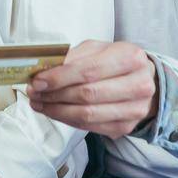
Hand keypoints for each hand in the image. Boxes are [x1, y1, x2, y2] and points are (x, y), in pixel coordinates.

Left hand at [26, 39, 157, 137]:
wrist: (144, 81)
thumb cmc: (116, 62)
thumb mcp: (97, 50)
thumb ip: (73, 58)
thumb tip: (44, 71)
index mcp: (131, 57)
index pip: (89, 70)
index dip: (60, 78)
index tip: (38, 81)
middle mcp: (138, 84)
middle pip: (87, 94)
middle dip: (54, 95)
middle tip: (34, 93)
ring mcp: (135, 109)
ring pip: (87, 115)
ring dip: (57, 110)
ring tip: (40, 103)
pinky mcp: (126, 127)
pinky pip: (90, 127)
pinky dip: (68, 120)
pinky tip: (54, 111)